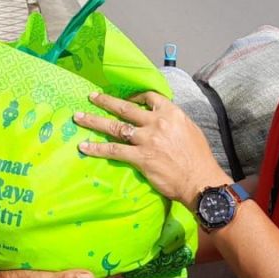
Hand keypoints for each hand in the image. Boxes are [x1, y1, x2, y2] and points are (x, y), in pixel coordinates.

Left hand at [75, 91, 229, 208]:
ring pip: (115, 126)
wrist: (200, 180)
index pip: (149, 97)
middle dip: (106, 101)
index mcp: (171, 113)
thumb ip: (173, 121)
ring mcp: (147, 140)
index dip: (135, 97)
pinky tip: (84, 146)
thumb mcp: (190, 129)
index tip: (126, 99)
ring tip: (78, 117)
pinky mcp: (140, 158)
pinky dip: (97, 148)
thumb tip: (162, 119)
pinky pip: (114, 150)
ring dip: (94, 121)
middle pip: (125, 108)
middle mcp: (156, 122)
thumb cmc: (198, 157)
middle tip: (92, 97)